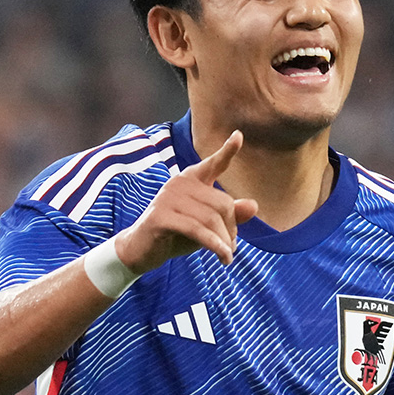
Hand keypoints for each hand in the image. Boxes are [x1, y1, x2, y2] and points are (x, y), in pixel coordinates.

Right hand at [113, 130, 258, 273]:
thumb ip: (230, 214)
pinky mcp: (161, 216)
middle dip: (232, 229)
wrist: (140, 251)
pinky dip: (215, 246)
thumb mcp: (207, 225)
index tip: (238, 135)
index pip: (213, 164)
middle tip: (232, 246)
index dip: (227, 151)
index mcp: (191, 179)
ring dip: (224, 242)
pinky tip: (224, 258)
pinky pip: (197, 230)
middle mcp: (179, 183)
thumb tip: (253, 206)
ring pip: (211, 219)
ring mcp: (168, 198)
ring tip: (227, 256)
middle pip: (223, 203)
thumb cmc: (177, 234)